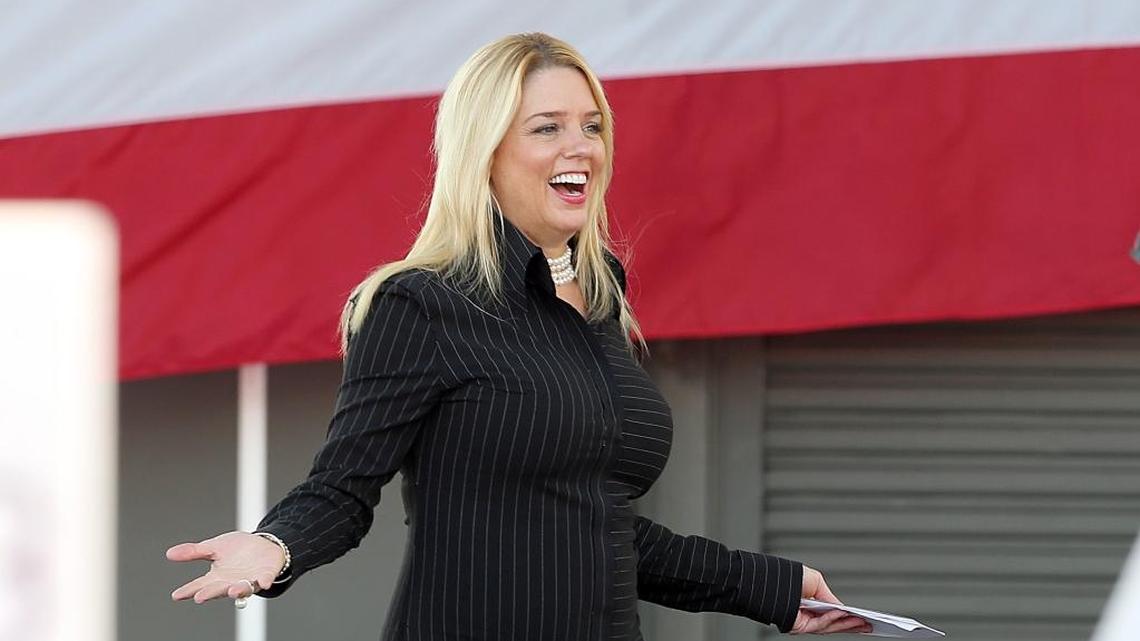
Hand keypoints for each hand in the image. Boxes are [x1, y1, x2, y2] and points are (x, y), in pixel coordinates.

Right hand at [167, 531, 284, 603]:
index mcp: (216, 577)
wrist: (263, 544)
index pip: (199, 585)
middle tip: (200, 596)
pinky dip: (264, 582)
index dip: (188, 590)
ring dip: (238, 590)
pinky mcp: (265, 575)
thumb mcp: (214, 547)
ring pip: (242, 589)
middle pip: (219, 589)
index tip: (177, 595)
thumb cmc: (237, 549)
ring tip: (232, 590)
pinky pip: (264, 580)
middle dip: (211, 593)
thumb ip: (194, 552)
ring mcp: (249, 580)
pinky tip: (264, 583)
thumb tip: (169, 553)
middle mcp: (231, 582)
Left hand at [791, 566, 872, 634]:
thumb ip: (830, 596)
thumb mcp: (816, 582)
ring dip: (846, 624)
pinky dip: (830, 619)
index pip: (833, 614)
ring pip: (829, 627)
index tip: (865, 618)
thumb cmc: (789, 577)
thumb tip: (842, 608)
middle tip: (869, 625)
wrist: (771, 580)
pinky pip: (818, 625)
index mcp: (812, 604)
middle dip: (852, 625)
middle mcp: (809, 615)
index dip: (849, 617)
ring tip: (860, 621)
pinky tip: (840, 614)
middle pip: (834, 624)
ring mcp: (804, 622)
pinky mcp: (799, 627)